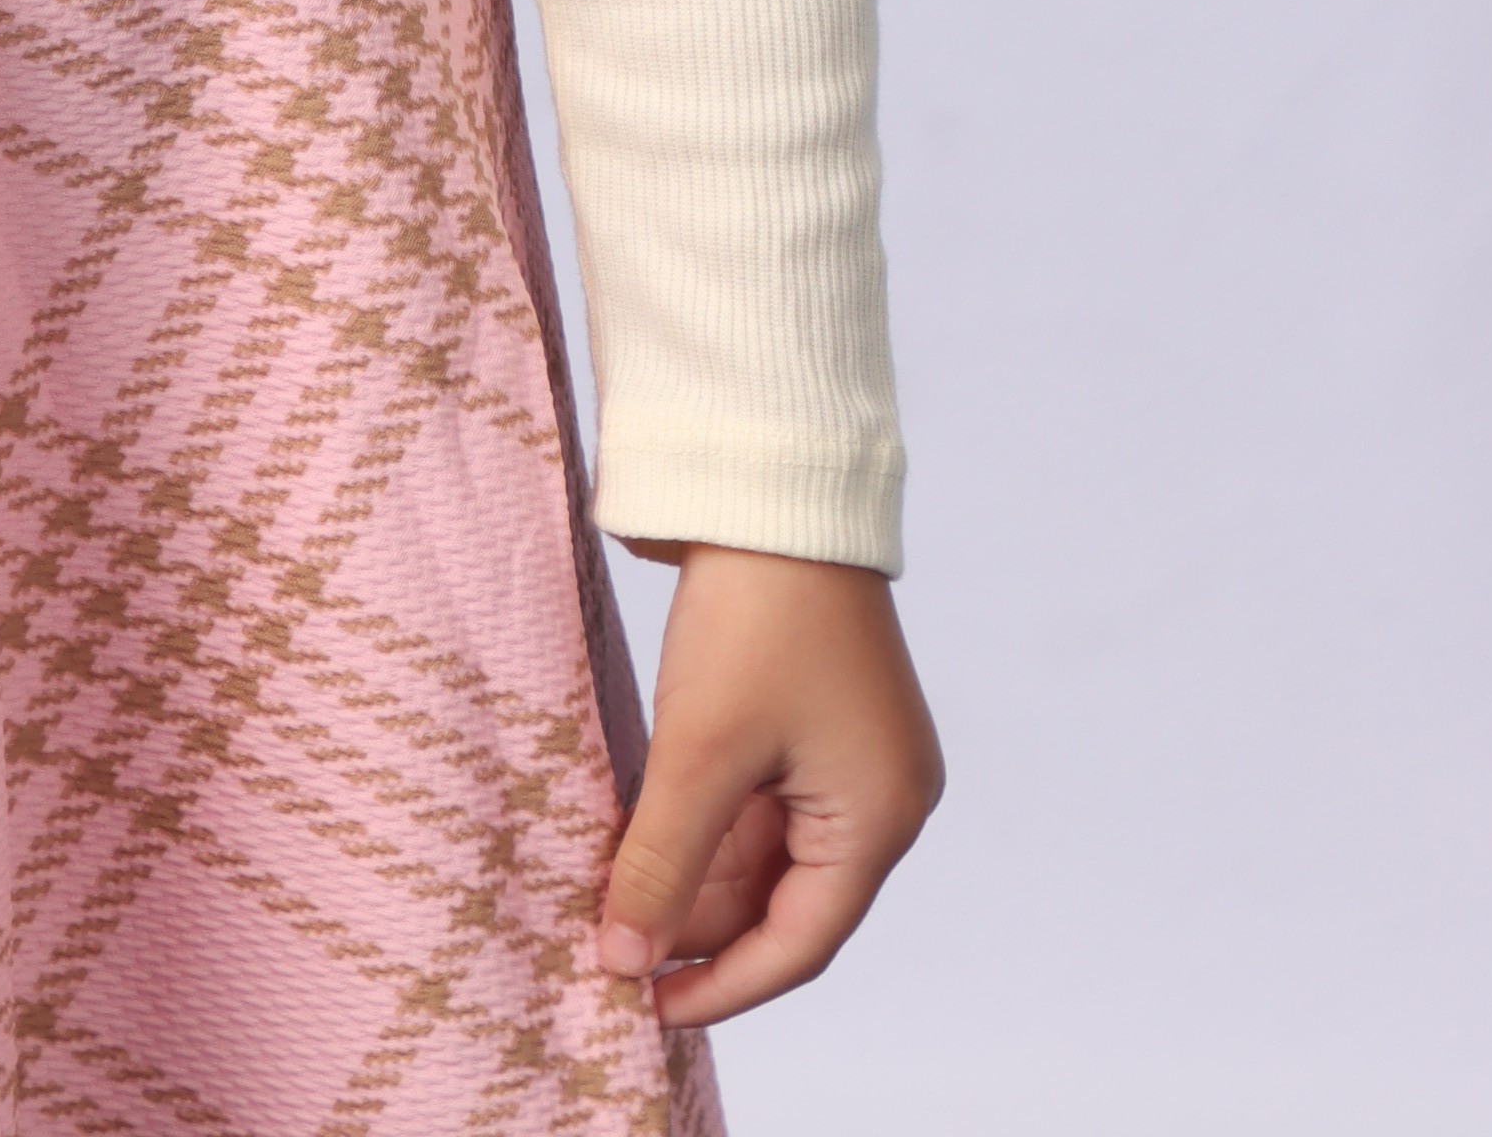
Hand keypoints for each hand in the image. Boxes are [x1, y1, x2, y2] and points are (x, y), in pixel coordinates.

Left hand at [597, 542, 941, 1026]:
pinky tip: (639, 836)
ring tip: (612, 893)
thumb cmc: (756, 614)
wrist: (771, 484)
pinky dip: (702, 823)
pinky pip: (758, 800)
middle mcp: (878, 795)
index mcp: (879, 815)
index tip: (647, 1007)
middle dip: (699, 924)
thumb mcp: (701, 749)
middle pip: (783, 900)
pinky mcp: (808, 715)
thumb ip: (662, 864)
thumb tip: (622, 959)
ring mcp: (846, 754)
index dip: (724, 984)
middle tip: (613, 945)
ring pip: (763, 851)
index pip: (802, 942)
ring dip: (694, 873)